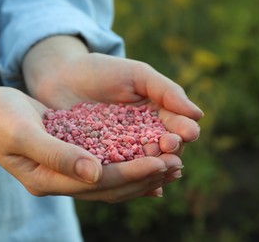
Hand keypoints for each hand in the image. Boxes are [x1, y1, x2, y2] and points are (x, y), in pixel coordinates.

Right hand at [0, 83, 173, 201]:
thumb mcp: (23, 133)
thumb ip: (57, 154)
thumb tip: (95, 173)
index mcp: (45, 180)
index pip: (97, 183)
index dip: (130, 175)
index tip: (160, 163)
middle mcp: (58, 180)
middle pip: (108, 186)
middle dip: (143, 177)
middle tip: (176, 165)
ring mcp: (63, 169)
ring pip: (109, 177)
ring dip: (140, 171)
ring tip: (171, 163)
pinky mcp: (69, 154)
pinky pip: (103, 162)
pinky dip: (126, 159)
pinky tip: (147, 152)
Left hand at [22, 36, 203, 196]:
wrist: (60, 76)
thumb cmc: (100, 71)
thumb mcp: (136, 74)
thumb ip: (165, 90)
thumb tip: (198, 115)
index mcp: (155, 114)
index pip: (176, 127)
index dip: (183, 131)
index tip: (186, 133)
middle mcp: (141, 135)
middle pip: (163, 151)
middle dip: (169, 152)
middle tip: (169, 151)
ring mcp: (120, 150)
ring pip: (142, 166)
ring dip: (152, 170)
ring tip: (158, 170)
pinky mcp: (100, 160)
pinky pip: (116, 172)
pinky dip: (128, 180)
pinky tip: (137, 188)